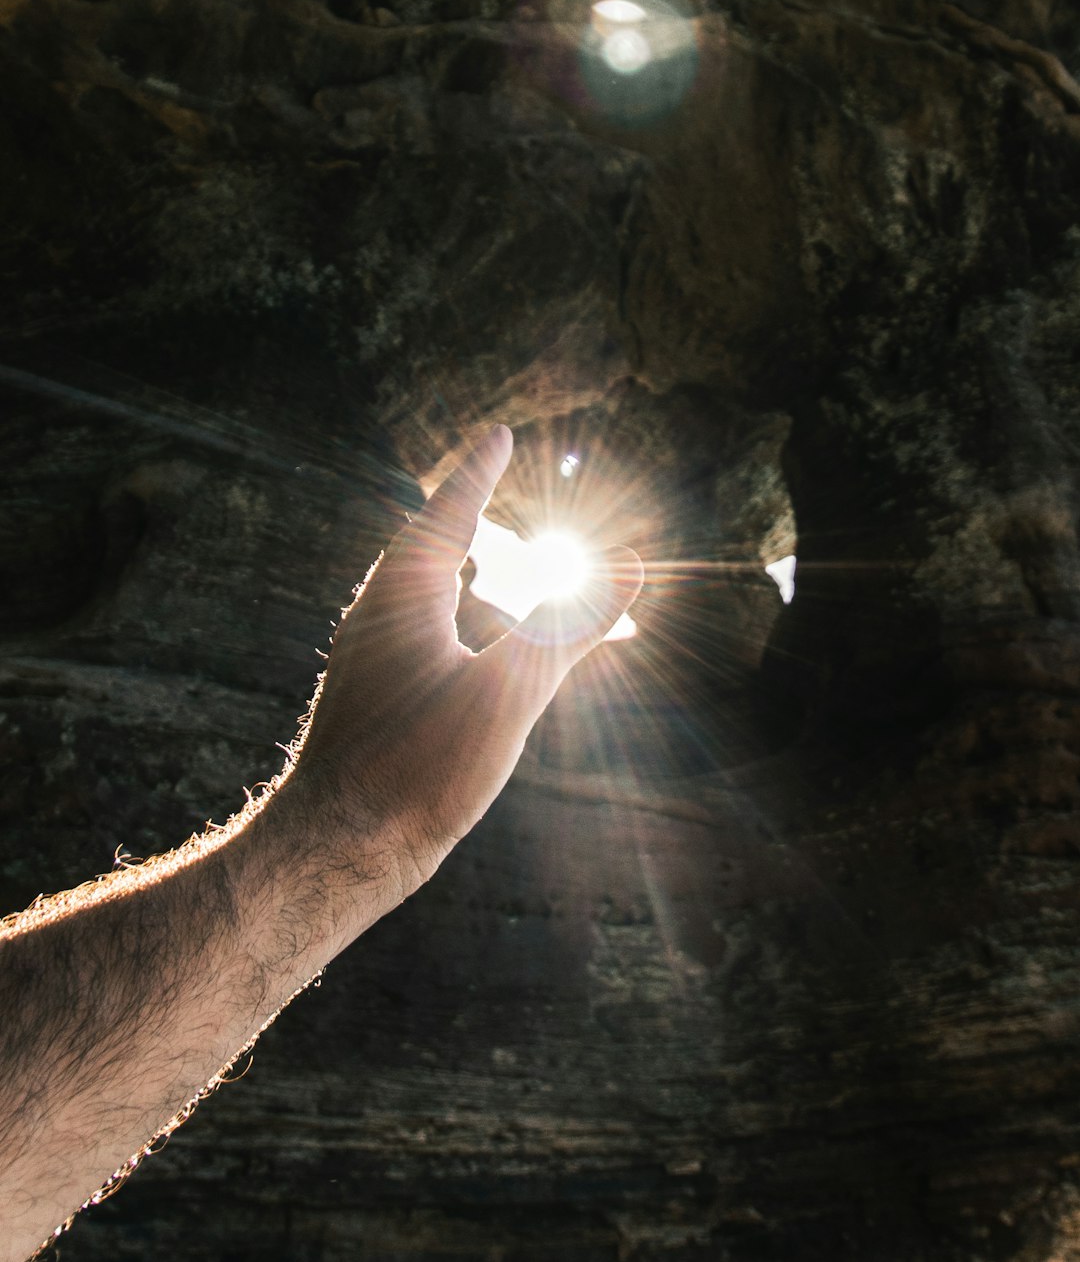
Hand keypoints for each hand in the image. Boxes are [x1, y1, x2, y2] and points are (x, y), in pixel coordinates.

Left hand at [293, 424, 642, 892]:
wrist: (336, 853)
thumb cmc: (419, 770)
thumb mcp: (509, 692)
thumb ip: (569, 625)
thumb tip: (630, 564)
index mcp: (402, 598)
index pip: (446, 513)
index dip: (478, 472)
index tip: (499, 435)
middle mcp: (377, 619)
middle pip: (428, 549)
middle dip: (469, 521)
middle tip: (496, 493)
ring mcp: (370, 661)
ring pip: (425, 597)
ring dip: (468, 577)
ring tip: (499, 569)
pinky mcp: (374, 700)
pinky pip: (424, 637)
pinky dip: (464, 624)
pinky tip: (478, 653)